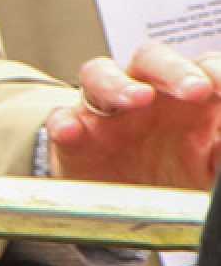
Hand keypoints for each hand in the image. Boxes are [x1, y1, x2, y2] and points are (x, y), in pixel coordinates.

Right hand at [47, 44, 220, 191]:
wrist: (128, 205)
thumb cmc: (177, 176)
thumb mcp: (210, 167)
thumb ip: (220, 152)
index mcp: (187, 99)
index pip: (202, 69)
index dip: (215, 72)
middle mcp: (145, 95)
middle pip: (152, 60)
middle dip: (174, 69)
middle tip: (196, 88)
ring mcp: (106, 113)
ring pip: (100, 76)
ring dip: (117, 83)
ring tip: (137, 98)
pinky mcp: (73, 136)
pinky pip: (61, 119)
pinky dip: (65, 122)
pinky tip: (72, 131)